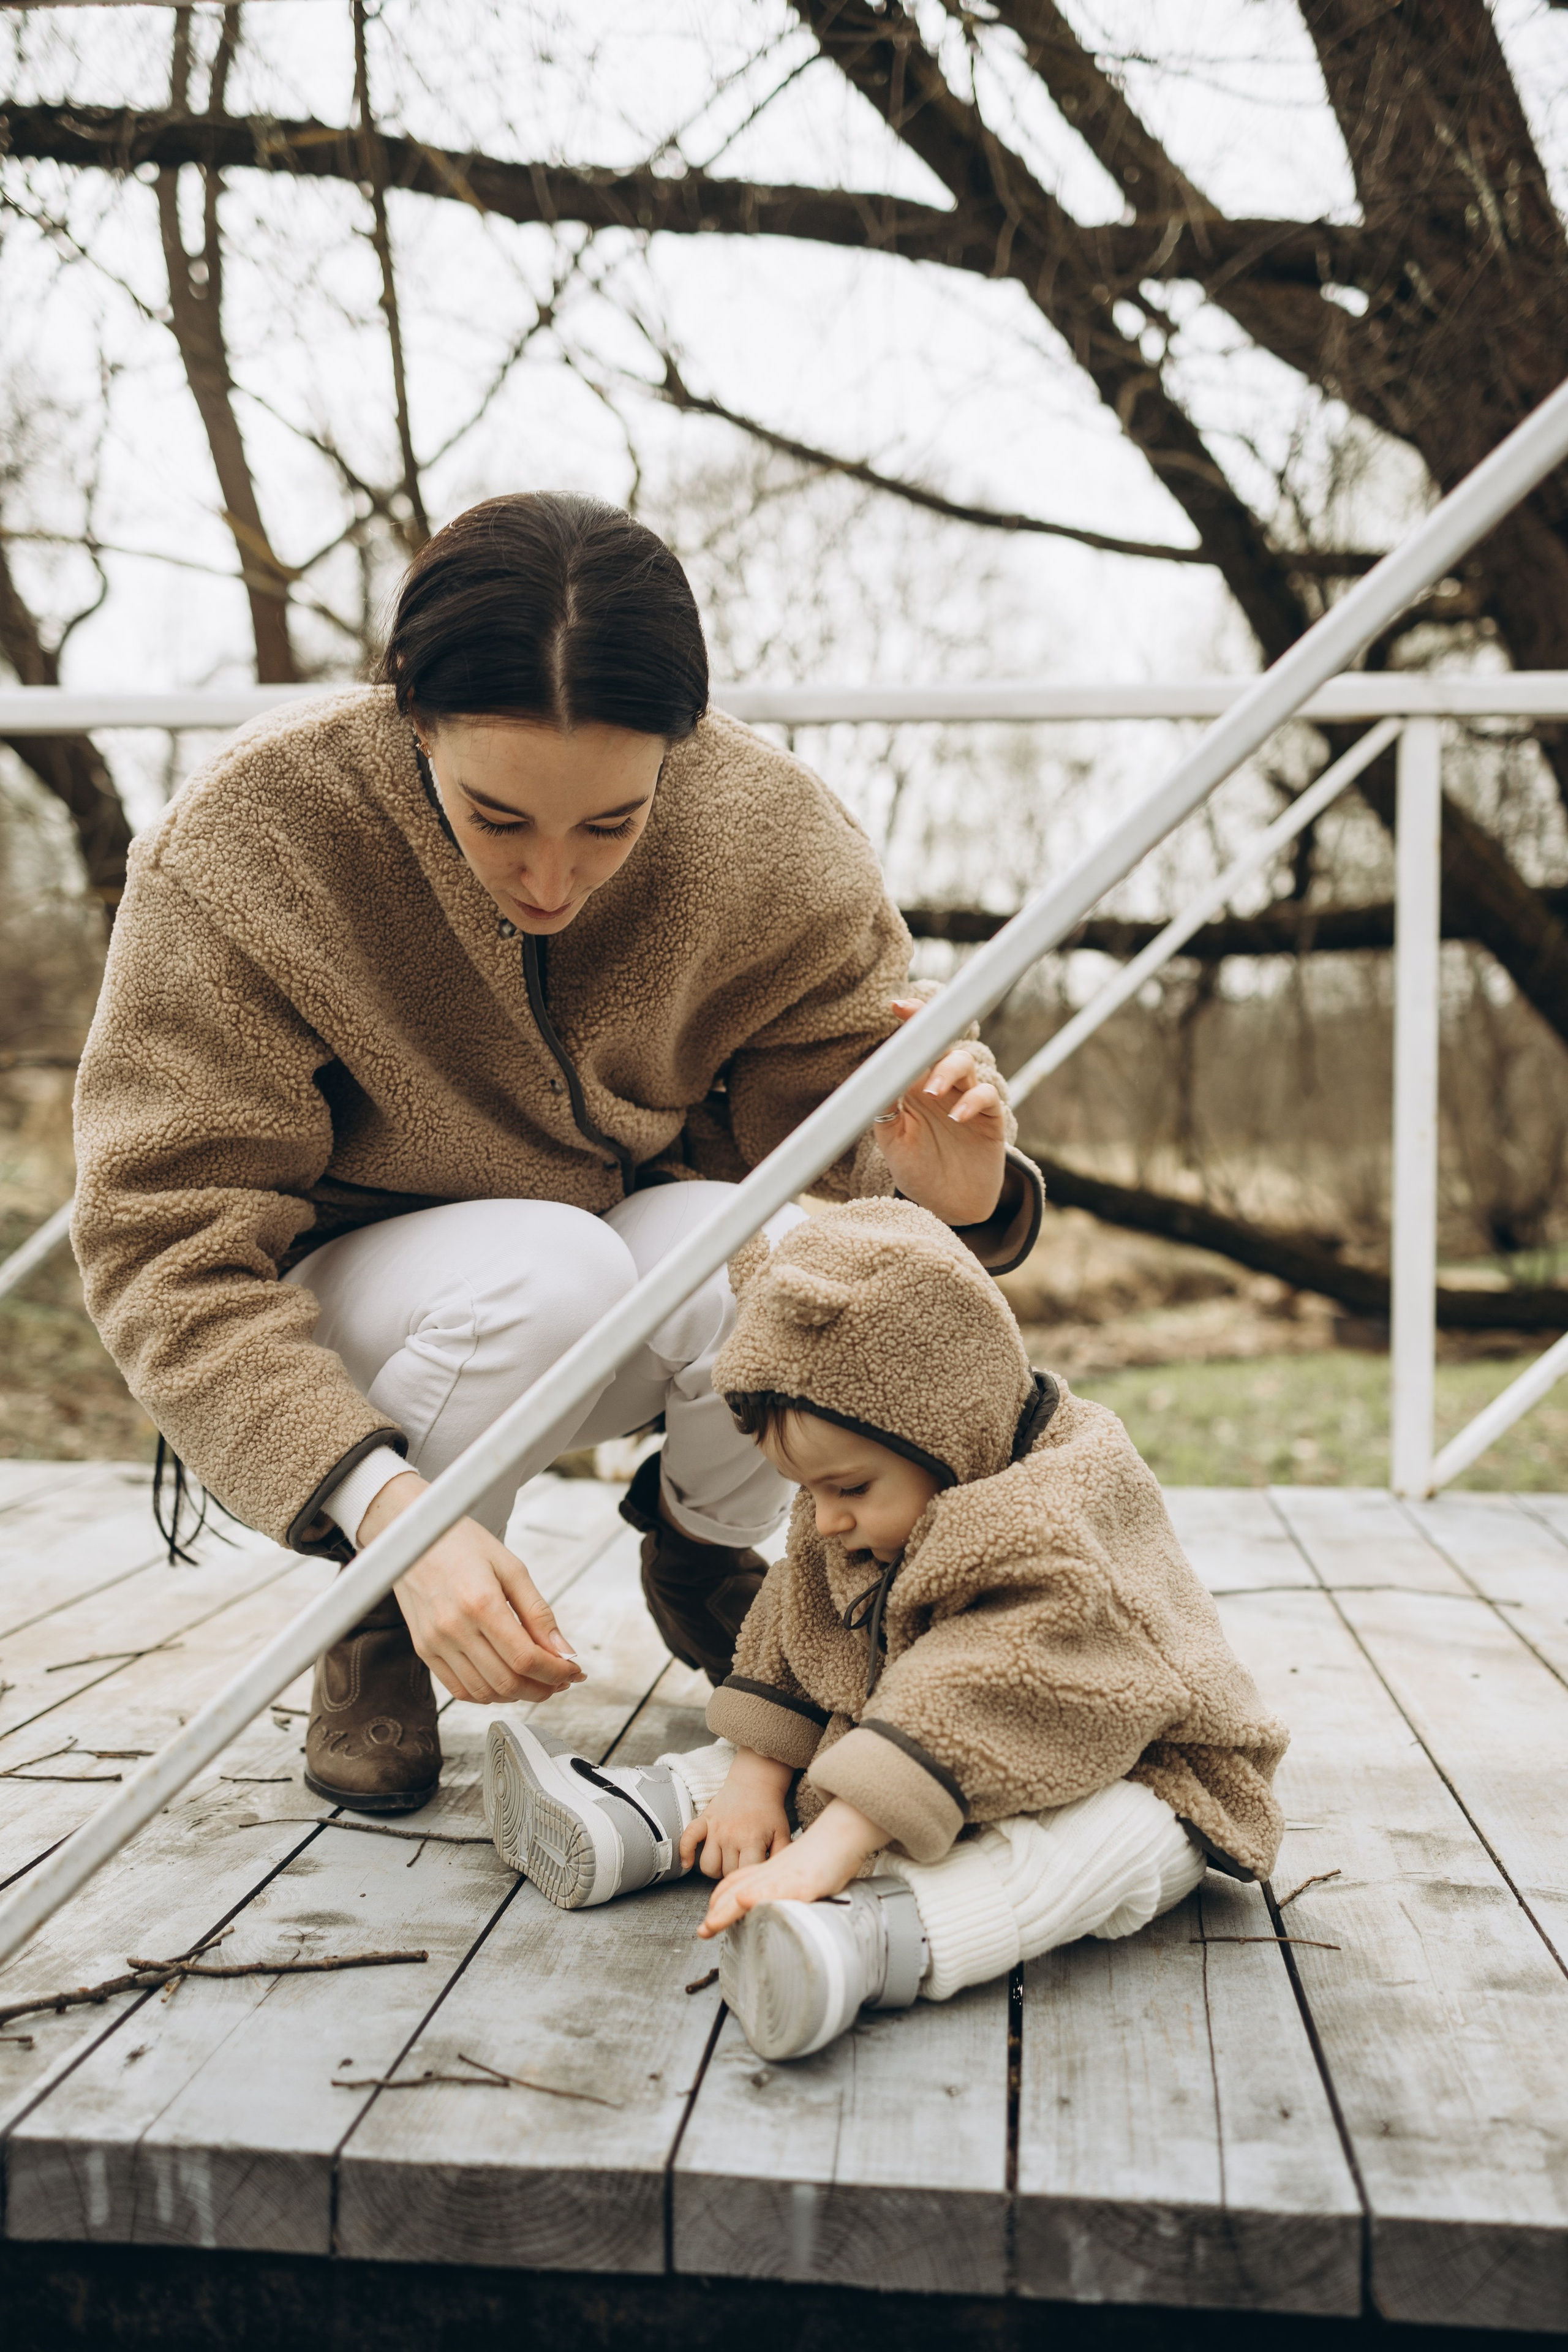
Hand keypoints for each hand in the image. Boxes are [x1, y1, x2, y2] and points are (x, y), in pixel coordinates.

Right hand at [359, 1471, 585, 1705]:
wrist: (411, 1536)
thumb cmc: (462, 1544)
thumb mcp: (511, 1567)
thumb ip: (539, 1613)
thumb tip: (564, 1651)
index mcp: (480, 1602)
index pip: (525, 1658)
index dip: (556, 1672)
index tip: (573, 1671)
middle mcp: (453, 1627)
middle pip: (507, 1682)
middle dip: (542, 1688)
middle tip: (561, 1680)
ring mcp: (435, 1642)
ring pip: (483, 1692)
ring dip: (517, 1695)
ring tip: (537, 1680)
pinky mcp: (423, 1649)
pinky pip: (458, 1689)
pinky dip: (487, 1694)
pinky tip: (505, 1680)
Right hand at [679, 1747, 793, 1878]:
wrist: (755, 1783)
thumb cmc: (769, 1812)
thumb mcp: (782, 1833)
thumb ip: (781, 1856)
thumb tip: (774, 1876)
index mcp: (752, 1840)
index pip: (744, 1873)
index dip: (748, 1878)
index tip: (753, 1874)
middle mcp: (731, 1836)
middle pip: (726, 1872)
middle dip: (734, 1873)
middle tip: (742, 1864)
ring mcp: (715, 1829)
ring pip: (706, 1865)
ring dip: (715, 1869)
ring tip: (725, 1863)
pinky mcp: (704, 1820)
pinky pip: (687, 1839)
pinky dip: (685, 1852)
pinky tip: (688, 1863)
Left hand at [697, 1796, 886, 1937]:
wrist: (843, 1831)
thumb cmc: (825, 1854)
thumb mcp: (795, 1868)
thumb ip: (779, 1883)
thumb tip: (770, 1904)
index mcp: (769, 1869)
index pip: (735, 1882)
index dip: (719, 1900)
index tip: (708, 1918)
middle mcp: (773, 1872)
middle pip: (736, 1890)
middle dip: (716, 1913)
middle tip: (702, 1931)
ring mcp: (787, 1877)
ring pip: (750, 1892)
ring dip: (727, 1910)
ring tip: (711, 1925)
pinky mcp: (804, 1882)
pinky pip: (778, 1889)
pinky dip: (760, 1896)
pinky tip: (746, 1902)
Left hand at [872, 998, 1007, 1226]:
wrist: (949, 1208)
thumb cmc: (918, 1171)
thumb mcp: (892, 1143)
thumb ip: (883, 1110)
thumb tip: (872, 1078)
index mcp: (914, 1085)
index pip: (914, 1048)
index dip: (911, 1023)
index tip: (897, 1006)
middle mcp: (942, 1086)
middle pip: (942, 1045)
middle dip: (932, 1035)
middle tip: (917, 1042)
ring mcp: (967, 1099)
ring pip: (965, 1064)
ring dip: (948, 1071)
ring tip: (932, 1093)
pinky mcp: (991, 1118)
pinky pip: (987, 1095)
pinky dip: (973, 1100)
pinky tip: (958, 1115)